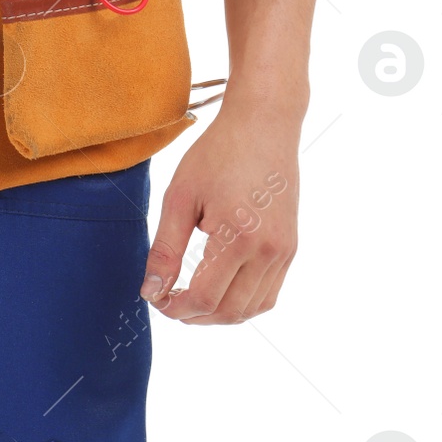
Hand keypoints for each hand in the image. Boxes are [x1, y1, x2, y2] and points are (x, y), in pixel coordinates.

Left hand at [140, 97, 301, 323]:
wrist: (265, 124)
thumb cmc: (218, 153)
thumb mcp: (180, 198)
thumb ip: (165, 250)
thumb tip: (151, 292)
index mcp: (239, 238)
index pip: (204, 299)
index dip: (175, 308)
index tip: (155, 298)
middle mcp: (269, 251)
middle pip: (229, 312)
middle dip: (193, 316)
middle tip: (168, 300)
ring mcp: (285, 251)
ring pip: (252, 309)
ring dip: (218, 314)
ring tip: (189, 298)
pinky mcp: (290, 247)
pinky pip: (268, 293)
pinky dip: (242, 303)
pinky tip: (218, 289)